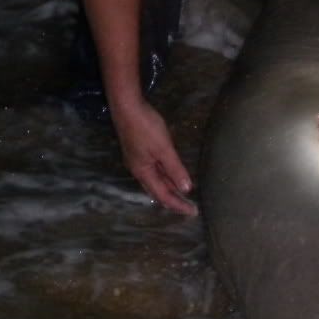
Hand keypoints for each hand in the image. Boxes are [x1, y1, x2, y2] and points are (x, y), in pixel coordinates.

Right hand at [111, 100, 196, 215]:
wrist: (126, 106)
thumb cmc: (145, 127)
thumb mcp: (164, 149)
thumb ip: (175, 169)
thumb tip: (186, 189)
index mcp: (143, 172)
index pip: (163, 196)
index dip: (178, 205)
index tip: (192, 212)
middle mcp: (138, 170)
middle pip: (157, 191)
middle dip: (173, 200)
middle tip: (188, 207)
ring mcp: (137, 161)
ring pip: (155, 181)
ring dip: (169, 189)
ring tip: (183, 195)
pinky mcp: (139, 151)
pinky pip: (154, 171)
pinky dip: (165, 177)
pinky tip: (171, 174)